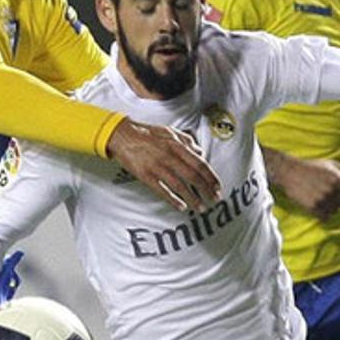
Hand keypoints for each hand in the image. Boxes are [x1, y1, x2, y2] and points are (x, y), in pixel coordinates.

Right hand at [106, 118, 221, 211]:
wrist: (122, 135)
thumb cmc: (146, 133)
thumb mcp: (169, 131)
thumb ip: (186, 140)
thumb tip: (199, 151)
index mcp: (176, 145)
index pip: (199, 163)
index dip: (211, 176)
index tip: (218, 186)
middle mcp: (169, 156)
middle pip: (193, 176)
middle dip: (206, 190)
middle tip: (214, 199)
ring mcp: (157, 167)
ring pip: (180, 186)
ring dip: (193, 198)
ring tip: (201, 207)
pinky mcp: (145, 176)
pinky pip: (162, 190)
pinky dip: (173, 200)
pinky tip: (181, 207)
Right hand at [266, 150, 339, 221]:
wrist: (290, 172)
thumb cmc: (312, 167)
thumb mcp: (331, 164)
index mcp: (338, 179)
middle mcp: (331, 190)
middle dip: (339, 200)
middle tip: (330, 195)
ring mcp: (322, 200)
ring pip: (334, 211)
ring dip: (330, 207)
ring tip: (321, 199)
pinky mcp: (312, 208)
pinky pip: (325, 217)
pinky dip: (323, 214)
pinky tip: (318, 208)